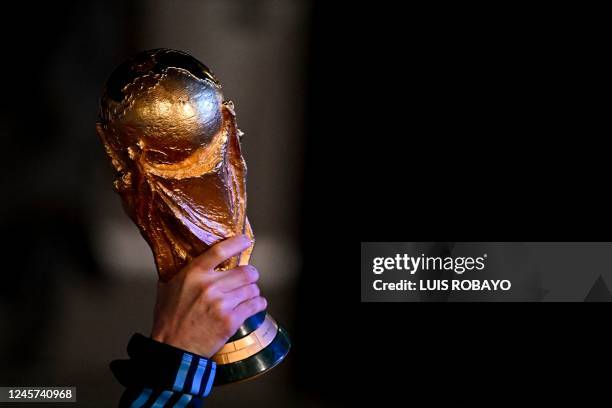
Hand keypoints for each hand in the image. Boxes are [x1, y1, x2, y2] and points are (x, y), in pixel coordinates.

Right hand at [150, 235, 266, 357]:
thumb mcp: (167, 288)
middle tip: (250, 277)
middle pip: (245, 271)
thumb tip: (182, 256)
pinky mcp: (231, 320)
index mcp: (194, 274)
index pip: (220, 251)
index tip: (245, 241)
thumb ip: (180, 271)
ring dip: (253, 291)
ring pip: (252, 288)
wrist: (173, 348)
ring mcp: (221, 304)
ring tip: (249, 294)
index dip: (237, 243)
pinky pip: (254, 306)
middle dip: (251, 274)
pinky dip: (258, 304)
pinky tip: (256, 305)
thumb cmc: (169, 319)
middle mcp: (210, 286)